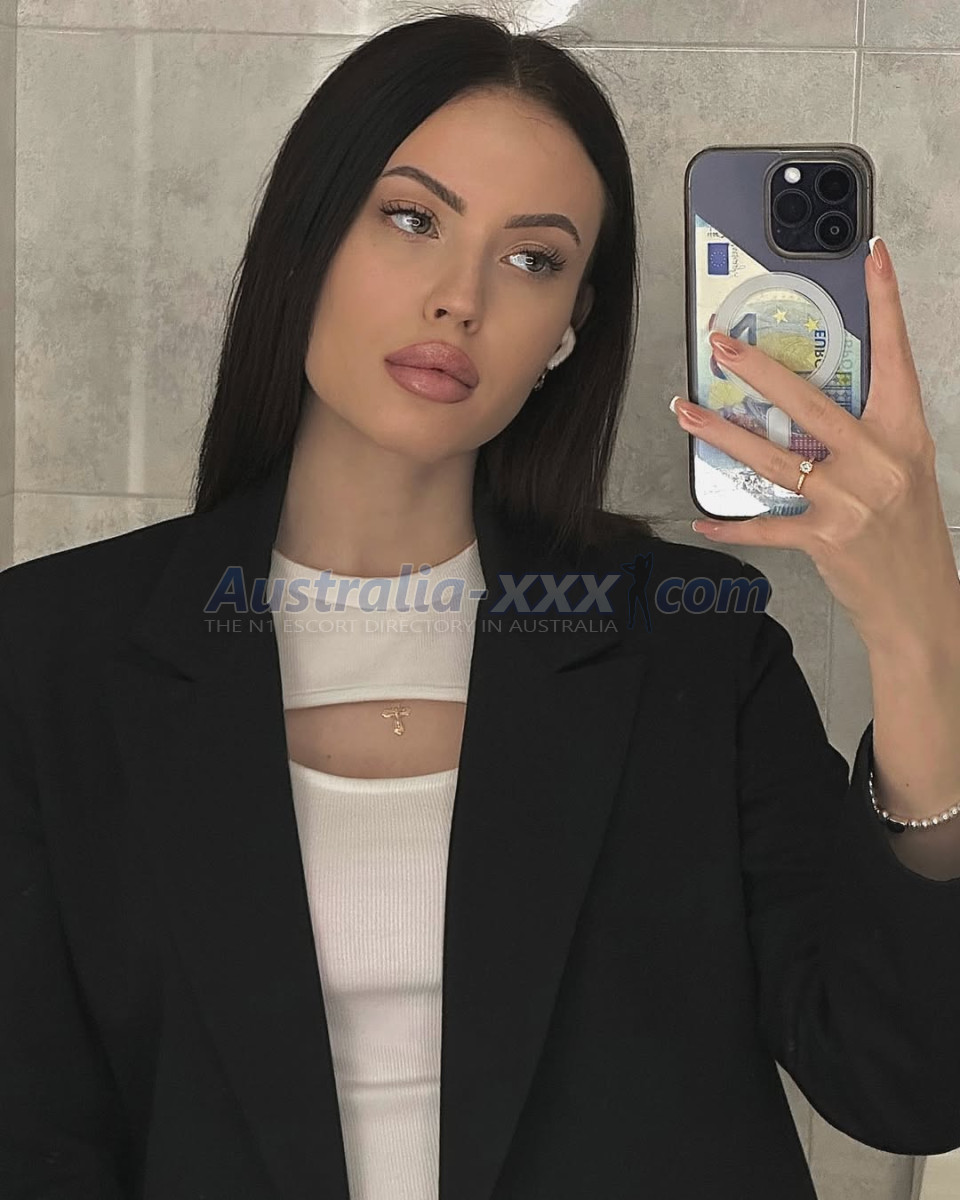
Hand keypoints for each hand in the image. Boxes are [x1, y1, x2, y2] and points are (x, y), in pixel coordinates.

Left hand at [671, 238, 959, 646]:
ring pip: (774, 457)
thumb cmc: (910, 535)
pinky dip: (731, 525)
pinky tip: (703, 518)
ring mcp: (850, 500)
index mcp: (905, 435)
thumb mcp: (904, 472)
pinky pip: (765, 526)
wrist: (921, 606)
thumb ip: (866, 436)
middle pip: (810, 403)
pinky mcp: (825, 538)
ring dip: (723, 433)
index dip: (886, 304)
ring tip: (687, 412)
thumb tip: (807, 407)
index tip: (873, 258)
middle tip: (722, 345)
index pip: (896, 357)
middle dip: (759, 370)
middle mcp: (879, 461)